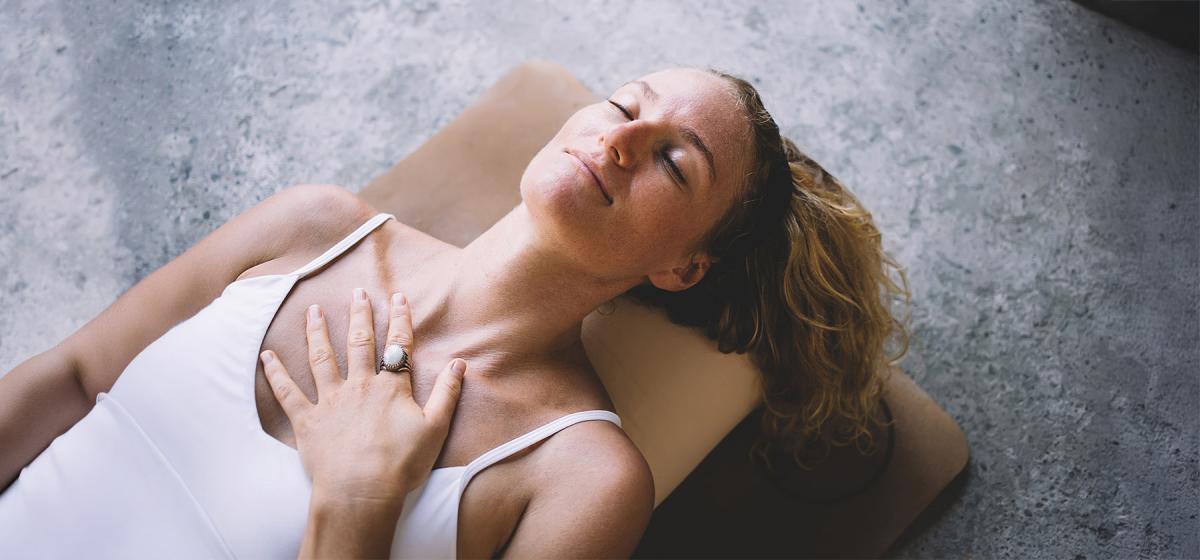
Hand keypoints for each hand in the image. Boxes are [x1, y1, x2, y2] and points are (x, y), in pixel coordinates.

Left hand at [259, 289, 464, 508]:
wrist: (361, 492)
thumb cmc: (401, 465)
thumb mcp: (435, 428)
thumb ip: (447, 394)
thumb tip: (460, 363)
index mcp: (390, 388)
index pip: (398, 346)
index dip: (400, 320)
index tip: (398, 297)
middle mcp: (358, 386)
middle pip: (359, 343)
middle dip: (358, 315)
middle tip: (357, 292)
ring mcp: (330, 402)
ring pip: (321, 358)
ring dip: (317, 332)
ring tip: (313, 310)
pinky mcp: (307, 421)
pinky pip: (287, 393)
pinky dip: (276, 373)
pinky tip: (266, 355)